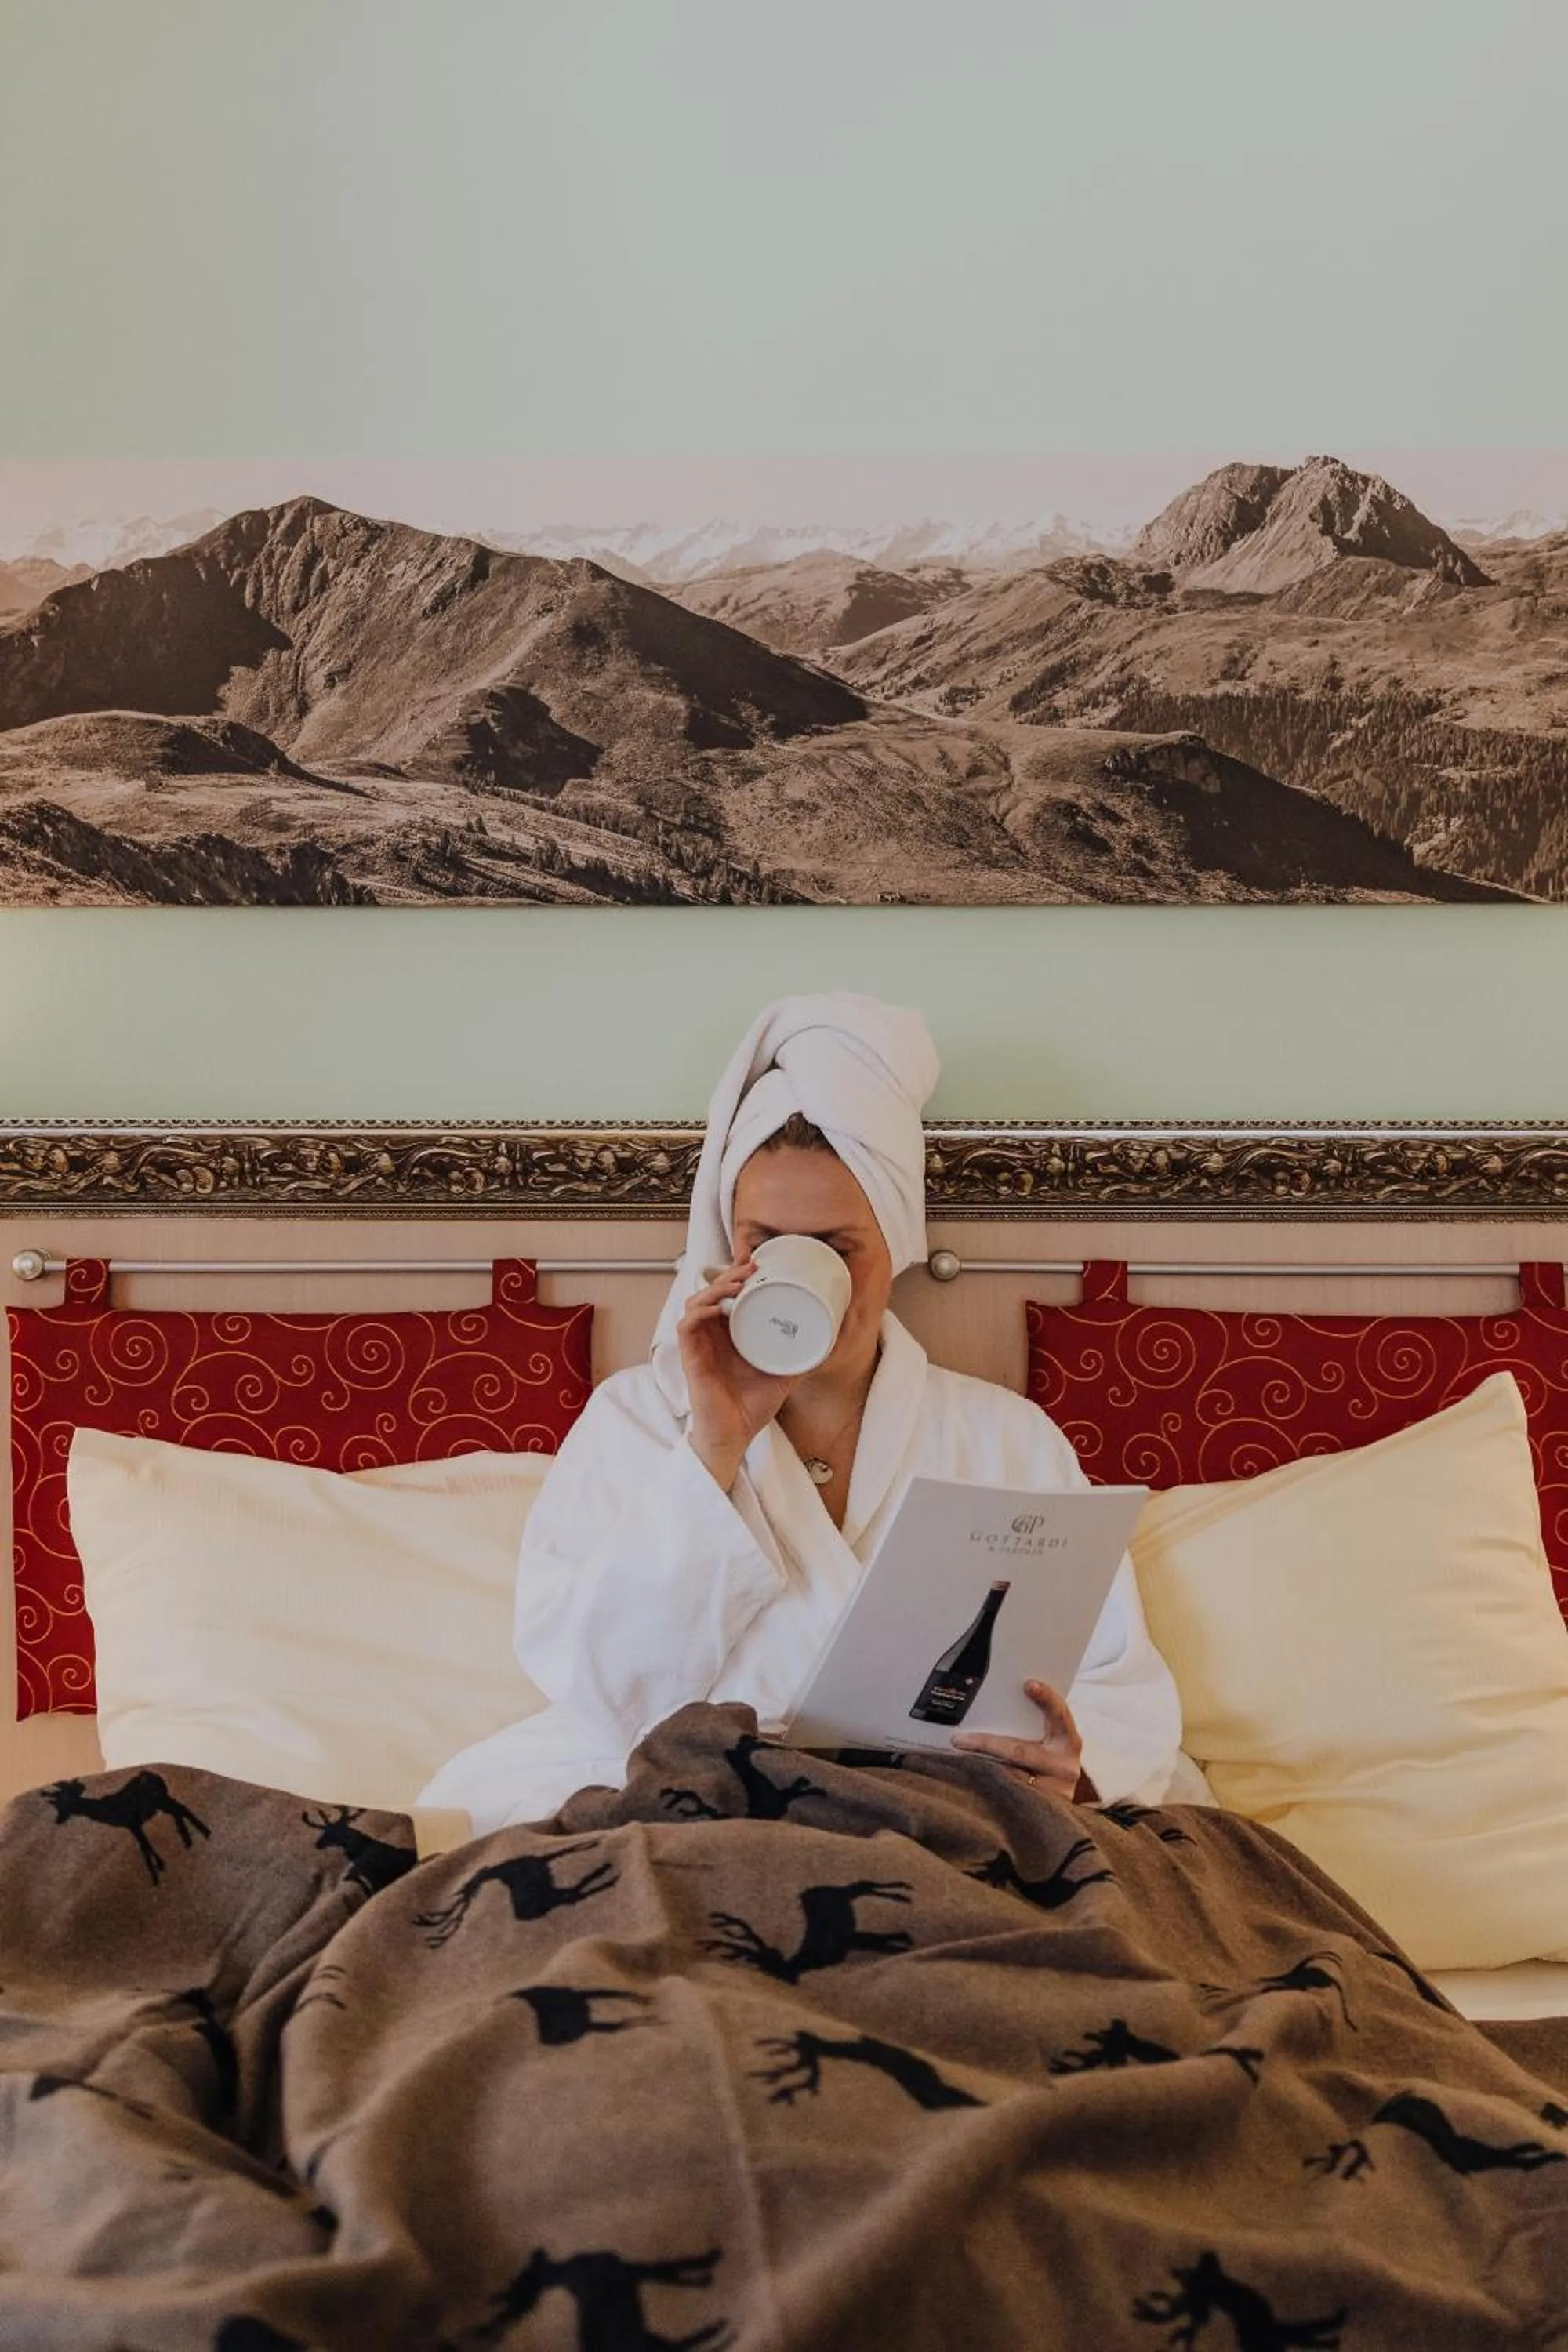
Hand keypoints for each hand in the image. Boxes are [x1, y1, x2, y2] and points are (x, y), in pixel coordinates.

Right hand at [680, 1258, 799, 1489]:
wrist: (735, 1436)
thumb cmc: (752, 1407)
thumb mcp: (784, 1374)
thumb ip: (801, 1356)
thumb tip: (830, 1339)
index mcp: (730, 1335)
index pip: (728, 1296)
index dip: (738, 1277)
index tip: (759, 1263)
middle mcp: (712, 1335)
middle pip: (712, 1291)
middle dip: (730, 1275)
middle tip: (752, 1266)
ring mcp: (699, 1345)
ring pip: (697, 1301)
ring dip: (715, 1287)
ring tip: (738, 1282)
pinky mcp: (689, 1357)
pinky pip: (686, 1325)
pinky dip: (699, 1310)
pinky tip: (718, 1306)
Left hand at [951, 1680, 1085, 1800]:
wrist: (1060, 1811)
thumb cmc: (1050, 1764)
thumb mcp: (1052, 1743)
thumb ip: (1038, 1725)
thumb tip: (1004, 1701)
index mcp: (1069, 1741)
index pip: (1059, 1715)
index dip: (1046, 1699)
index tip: (1029, 1684)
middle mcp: (1064, 1767)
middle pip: (1021, 1751)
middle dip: (987, 1744)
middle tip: (960, 1739)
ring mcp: (1053, 1792)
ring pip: (1010, 1777)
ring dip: (981, 1768)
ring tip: (958, 1759)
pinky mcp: (1038, 1810)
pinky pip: (1007, 1798)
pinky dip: (987, 1788)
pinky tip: (967, 1783)